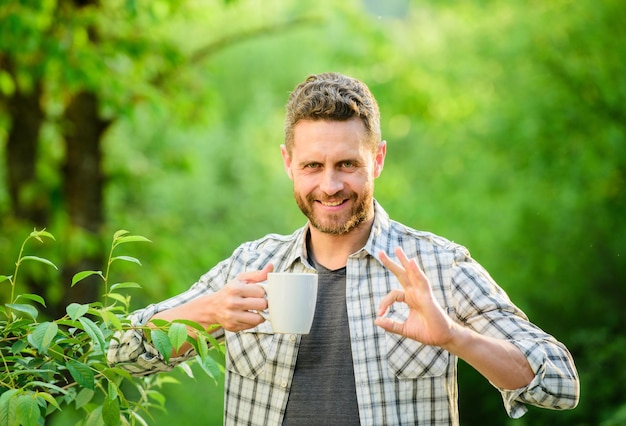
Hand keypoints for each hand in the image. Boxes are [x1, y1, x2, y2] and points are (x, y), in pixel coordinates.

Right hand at [151, 264, 272, 332]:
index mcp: (235, 288)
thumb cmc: (230, 291)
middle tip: (258, 302)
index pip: (261, 291)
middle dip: (263, 303)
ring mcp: (232, 316)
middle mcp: (232, 303)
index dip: (262, 292)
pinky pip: (252, 326)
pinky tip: (248, 316)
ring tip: (256, 310)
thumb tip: (271, 266)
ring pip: (258, 319)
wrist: (212, 307)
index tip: (257, 293)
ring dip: (260, 314)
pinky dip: (253, 321)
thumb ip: (257, 274)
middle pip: (262, 305)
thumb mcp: (241, 280)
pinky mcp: (233, 327)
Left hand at [375, 247, 455, 347]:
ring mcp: (422, 293)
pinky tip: (411, 262)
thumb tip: (376, 320)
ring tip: (397, 249)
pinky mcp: (428, 297)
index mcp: (410, 299)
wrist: (442, 338)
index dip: (384, 303)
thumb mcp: (404, 329)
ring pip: (412, 273)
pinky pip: (422, 281)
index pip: (393, 294)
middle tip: (380, 252)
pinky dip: (416, 271)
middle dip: (391, 263)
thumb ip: (391, 325)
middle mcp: (415, 293)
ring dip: (404, 261)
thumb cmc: (426, 332)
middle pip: (401, 274)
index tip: (380, 314)